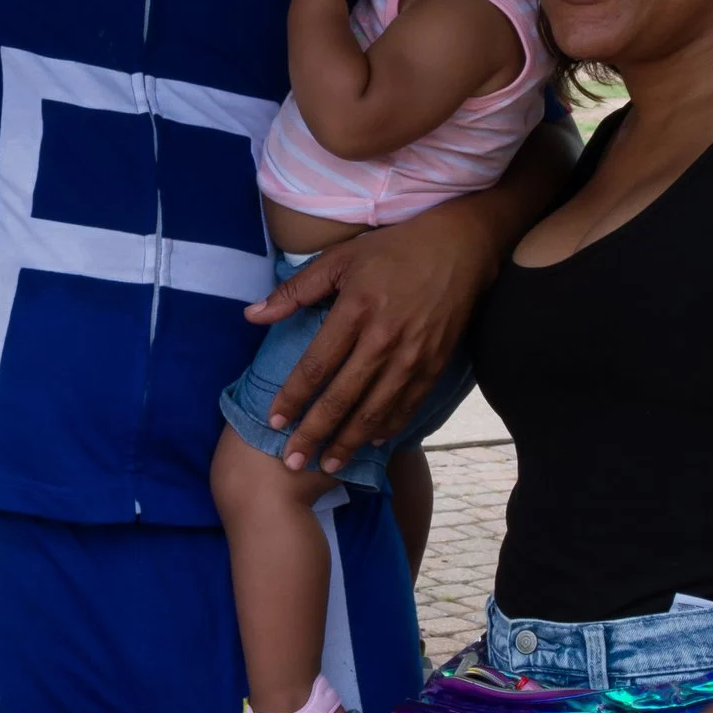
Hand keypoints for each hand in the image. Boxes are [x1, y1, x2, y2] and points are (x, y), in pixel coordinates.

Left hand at [248, 208, 494, 471]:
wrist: (460, 247)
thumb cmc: (393, 250)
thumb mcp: (339, 259)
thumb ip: (295, 290)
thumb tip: (251, 315)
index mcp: (355, 311)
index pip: (316, 366)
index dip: (293, 398)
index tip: (274, 421)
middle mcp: (384, 339)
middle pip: (342, 398)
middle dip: (315, 433)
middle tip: (293, 461)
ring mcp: (413, 355)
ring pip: (376, 410)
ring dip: (350, 441)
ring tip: (329, 464)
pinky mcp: (435, 363)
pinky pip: (408, 405)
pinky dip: (388, 427)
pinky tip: (372, 443)